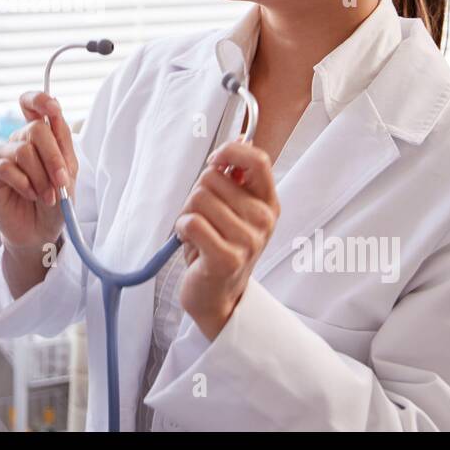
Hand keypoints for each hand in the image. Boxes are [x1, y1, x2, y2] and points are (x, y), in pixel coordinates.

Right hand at [0, 91, 78, 252]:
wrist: (40, 233)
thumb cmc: (54, 202)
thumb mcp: (68, 173)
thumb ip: (62, 144)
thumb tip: (54, 114)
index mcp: (39, 137)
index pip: (33, 105)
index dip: (40, 99)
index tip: (53, 108)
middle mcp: (19, 141)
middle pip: (35, 129)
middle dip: (53, 158)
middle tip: (61, 183)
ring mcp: (1, 155)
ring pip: (23, 151)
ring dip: (41, 177)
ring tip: (47, 197)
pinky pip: (5, 167)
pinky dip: (23, 183)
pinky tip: (29, 194)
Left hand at [174, 140, 279, 340]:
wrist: (217, 297)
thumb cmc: (219, 248)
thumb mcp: (233, 212)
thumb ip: (232, 182)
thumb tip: (226, 151)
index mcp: (268, 204)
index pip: (257, 160)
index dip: (230, 152)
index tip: (214, 163)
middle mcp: (263, 220)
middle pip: (212, 178)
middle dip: (197, 195)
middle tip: (203, 220)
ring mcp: (248, 240)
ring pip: (198, 198)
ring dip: (187, 215)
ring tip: (198, 235)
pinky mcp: (226, 257)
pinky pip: (191, 222)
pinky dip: (181, 230)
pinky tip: (191, 244)